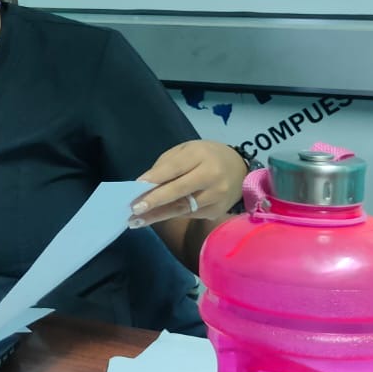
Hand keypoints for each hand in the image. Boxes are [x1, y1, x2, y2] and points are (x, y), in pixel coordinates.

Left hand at [127, 140, 246, 227]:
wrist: (239, 169)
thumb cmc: (205, 156)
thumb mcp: (186, 151)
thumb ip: (166, 166)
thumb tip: (144, 186)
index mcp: (202, 155)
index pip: (176, 167)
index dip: (156, 178)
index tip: (136, 187)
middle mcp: (212, 176)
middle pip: (181, 190)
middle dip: (155, 201)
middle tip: (133, 209)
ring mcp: (217, 196)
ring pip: (183, 208)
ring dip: (158, 215)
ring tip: (135, 221)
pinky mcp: (217, 211)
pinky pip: (189, 214)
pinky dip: (170, 216)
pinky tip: (153, 218)